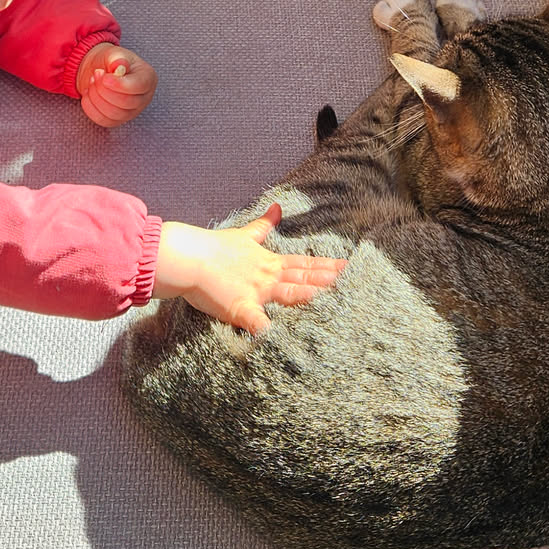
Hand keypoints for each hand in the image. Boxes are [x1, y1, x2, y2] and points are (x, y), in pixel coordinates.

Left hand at [77, 42, 157, 126]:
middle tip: (96, 74)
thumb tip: (119, 65)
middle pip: (125, 102)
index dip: (120, 84)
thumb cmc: (111, 61)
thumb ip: (118, 58)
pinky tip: (89, 93)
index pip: (139, 86)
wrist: (100, 71)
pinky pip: (103, 120)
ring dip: (96, 97)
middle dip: (104, 89)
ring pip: (113, 113)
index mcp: (148, 78)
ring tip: (92, 81)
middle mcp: (143, 98)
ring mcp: (131, 112)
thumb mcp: (114, 54)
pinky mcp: (117, 120)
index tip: (104, 77)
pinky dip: (90, 107)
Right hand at [154, 205, 345, 335]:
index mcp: (270, 263)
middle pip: (307, 279)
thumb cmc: (213, 248)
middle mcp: (269, 276)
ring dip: (315, 298)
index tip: (351, 267)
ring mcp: (257, 291)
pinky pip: (259, 322)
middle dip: (333, 282)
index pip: (306, 265)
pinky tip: (285, 341)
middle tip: (359, 284)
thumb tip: (277, 206)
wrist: (188, 256)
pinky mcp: (241, 307)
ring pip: (293, 295)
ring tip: (338, 303)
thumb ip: (263, 225)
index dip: (330, 267)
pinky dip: (271, 332)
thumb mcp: (243, 234)